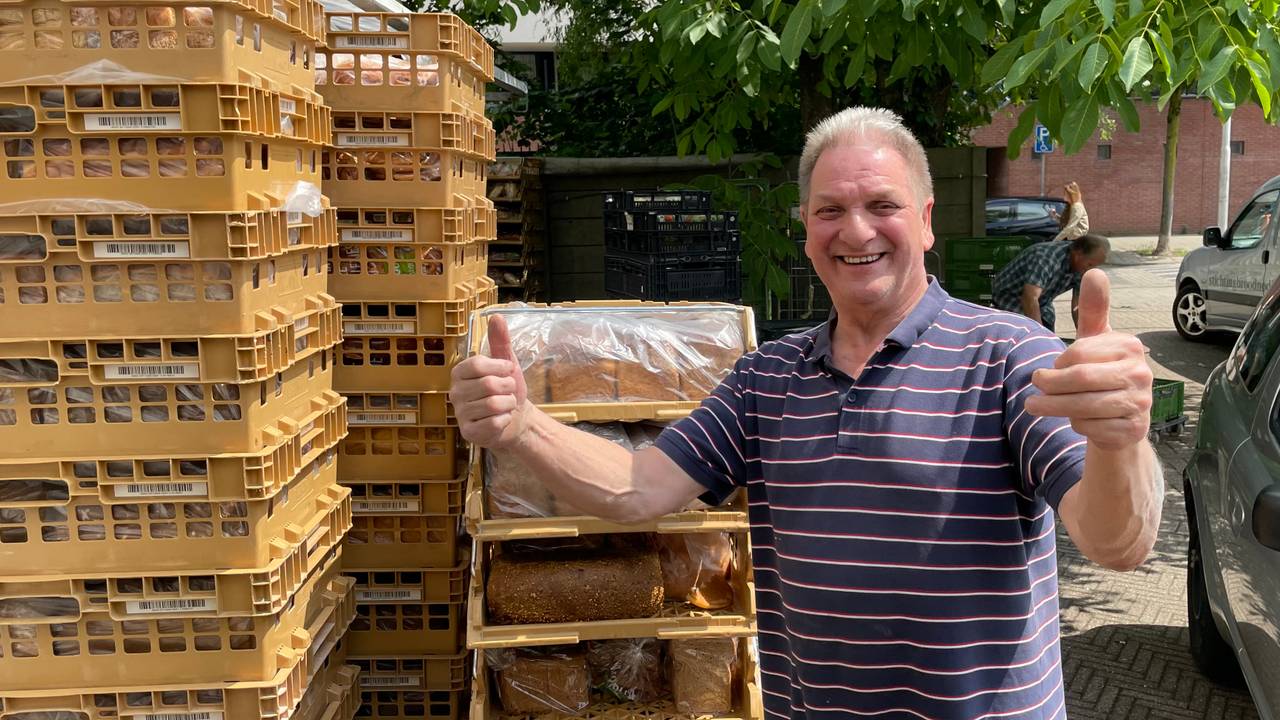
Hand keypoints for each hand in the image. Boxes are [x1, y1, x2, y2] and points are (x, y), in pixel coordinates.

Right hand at [449, 315, 529, 447]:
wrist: (516, 419)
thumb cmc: (507, 390)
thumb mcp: (506, 363)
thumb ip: (500, 341)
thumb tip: (496, 316)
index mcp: (460, 373)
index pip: (477, 364)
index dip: (499, 367)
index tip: (508, 369)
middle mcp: (455, 392)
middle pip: (488, 385)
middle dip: (507, 387)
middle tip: (507, 391)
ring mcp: (460, 414)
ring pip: (493, 404)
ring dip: (508, 404)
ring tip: (505, 405)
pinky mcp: (468, 433)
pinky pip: (494, 423)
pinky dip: (506, 420)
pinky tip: (502, 419)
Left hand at [1025, 269, 1152, 449]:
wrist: (1121, 418)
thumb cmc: (1102, 373)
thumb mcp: (1096, 341)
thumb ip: (1093, 310)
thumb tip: (1095, 271)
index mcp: (1129, 346)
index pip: (1079, 353)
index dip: (1057, 362)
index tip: (1052, 368)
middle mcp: (1141, 373)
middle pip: (1080, 379)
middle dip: (1049, 385)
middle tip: (1032, 387)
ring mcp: (1140, 403)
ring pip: (1083, 406)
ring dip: (1051, 407)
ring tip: (1032, 406)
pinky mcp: (1132, 430)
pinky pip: (1090, 427)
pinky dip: (1075, 424)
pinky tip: (1077, 420)